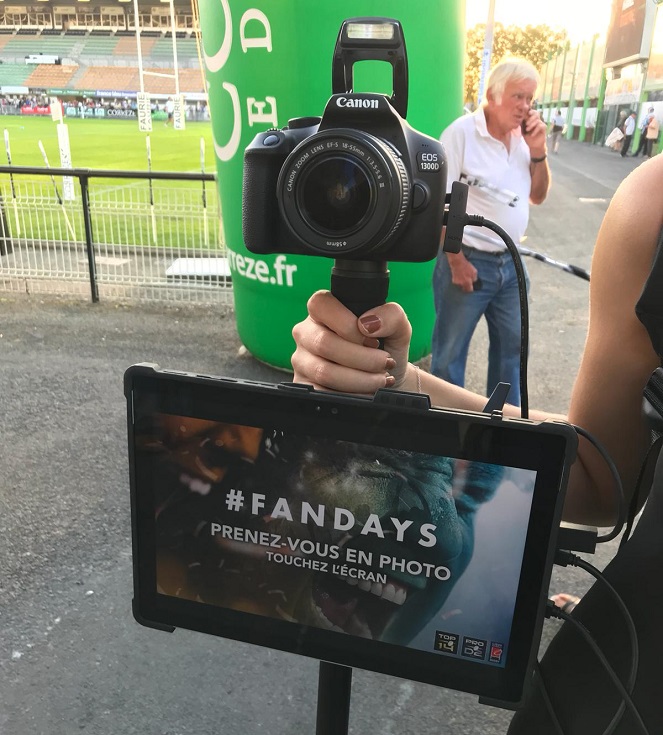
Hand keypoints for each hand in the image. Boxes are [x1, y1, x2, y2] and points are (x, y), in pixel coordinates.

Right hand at [291, 290, 412, 393]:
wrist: (386, 378)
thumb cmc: (386, 348)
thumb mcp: (398, 327)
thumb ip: (391, 315)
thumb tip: (367, 324)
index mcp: (323, 311)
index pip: (321, 304)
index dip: (348, 324)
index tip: (371, 339)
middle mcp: (307, 333)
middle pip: (324, 343)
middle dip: (362, 358)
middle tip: (384, 362)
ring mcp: (302, 360)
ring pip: (324, 371)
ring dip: (360, 379)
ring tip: (380, 379)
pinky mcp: (304, 385)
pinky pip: (322, 393)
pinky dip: (351, 395)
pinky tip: (367, 392)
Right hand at [446, 251, 478, 292]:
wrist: (457, 263)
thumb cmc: (466, 267)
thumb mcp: (474, 272)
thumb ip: (475, 278)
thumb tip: (474, 281)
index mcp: (467, 282)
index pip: (470, 290)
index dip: (471, 289)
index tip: (472, 287)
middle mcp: (462, 284)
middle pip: (464, 289)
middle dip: (467, 287)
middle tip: (468, 283)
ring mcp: (457, 282)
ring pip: (461, 286)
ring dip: (462, 284)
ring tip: (464, 278)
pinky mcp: (453, 280)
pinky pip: (458, 282)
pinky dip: (459, 281)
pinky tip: (460, 276)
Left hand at [522, 109, 547, 154]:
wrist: (533, 145)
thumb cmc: (528, 137)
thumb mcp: (523, 130)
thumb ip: (522, 124)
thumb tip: (518, 117)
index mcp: (532, 120)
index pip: (532, 112)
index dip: (530, 111)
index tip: (527, 113)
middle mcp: (537, 120)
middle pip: (536, 113)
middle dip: (531, 118)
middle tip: (526, 124)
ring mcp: (541, 124)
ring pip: (537, 120)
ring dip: (531, 125)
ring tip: (527, 130)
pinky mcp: (544, 129)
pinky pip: (540, 126)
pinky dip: (535, 130)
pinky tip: (532, 135)